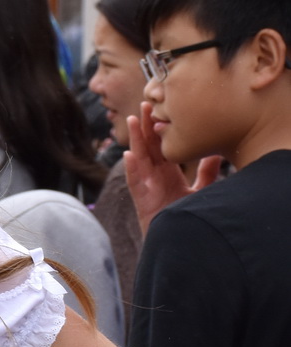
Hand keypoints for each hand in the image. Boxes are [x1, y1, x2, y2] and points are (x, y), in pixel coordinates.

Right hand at [123, 104, 222, 233]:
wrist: (180, 243)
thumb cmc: (189, 219)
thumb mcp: (200, 191)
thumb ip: (207, 173)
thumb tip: (216, 154)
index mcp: (168, 173)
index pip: (162, 146)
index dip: (160, 128)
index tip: (163, 108)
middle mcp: (155, 177)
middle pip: (149, 146)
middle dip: (146, 126)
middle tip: (146, 103)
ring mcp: (147, 187)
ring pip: (139, 158)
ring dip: (135, 140)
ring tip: (133, 120)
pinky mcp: (142, 200)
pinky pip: (135, 182)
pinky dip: (131, 169)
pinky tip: (129, 155)